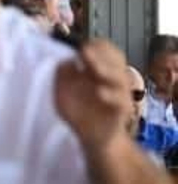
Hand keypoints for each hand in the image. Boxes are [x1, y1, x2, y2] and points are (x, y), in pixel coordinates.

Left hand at [55, 38, 134, 155]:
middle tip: (85, 51)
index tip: (81, 45)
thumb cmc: (80, 113)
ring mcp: (120, 93)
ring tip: (93, 68)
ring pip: (120, 77)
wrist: (93, 138)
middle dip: (101, 54)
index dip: (95, 46)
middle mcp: (114, 79)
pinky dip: (111, 95)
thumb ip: (61, 78)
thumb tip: (65, 61)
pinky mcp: (122, 110)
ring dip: (106, 70)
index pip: (105, 50)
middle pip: (116, 59)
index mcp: (101, 71)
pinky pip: (122, 100)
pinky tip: (99, 92)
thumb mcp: (63, 95)